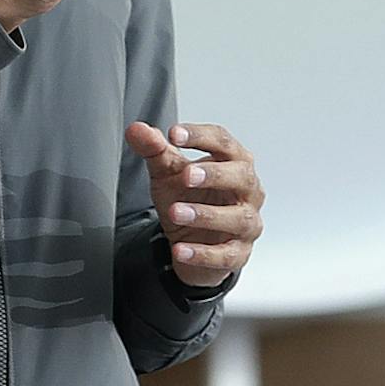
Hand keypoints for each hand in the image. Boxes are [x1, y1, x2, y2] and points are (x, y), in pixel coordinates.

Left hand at [124, 120, 263, 289]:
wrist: (191, 238)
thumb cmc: (188, 196)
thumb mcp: (167, 172)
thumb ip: (154, 150)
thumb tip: (137, 130)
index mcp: (233, 161)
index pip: (223, 141)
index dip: (200, 136)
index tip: (174, 134)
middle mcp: (248, 190)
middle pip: (242, 176)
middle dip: (214, 175)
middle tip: (187, 175)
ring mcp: (247, 222)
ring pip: (238, 218)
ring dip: (206, 215)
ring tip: (176, 212)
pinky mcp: (239, 253)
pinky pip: (226, 255)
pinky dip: (203, 253)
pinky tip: (180, 249)